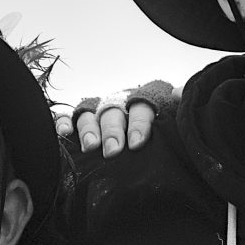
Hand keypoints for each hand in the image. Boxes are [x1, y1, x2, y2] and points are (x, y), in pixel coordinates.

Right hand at [53, 80, 177, 157]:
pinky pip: (67, 117)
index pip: (141, 107)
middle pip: (113, 112)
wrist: (148, 138)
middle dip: (112, 131)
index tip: (137, 144)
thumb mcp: (177, 119)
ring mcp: (98, 111)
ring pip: (89, 114)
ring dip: (89, 130)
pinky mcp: (80, 121)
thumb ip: (181, 107)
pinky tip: (64, 133)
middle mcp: (119, 103)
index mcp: (144, 101)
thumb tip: (179, 93)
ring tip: (90, 147)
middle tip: (113, 151)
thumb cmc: (163, 131)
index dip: (138, 123)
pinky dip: (63, 122)